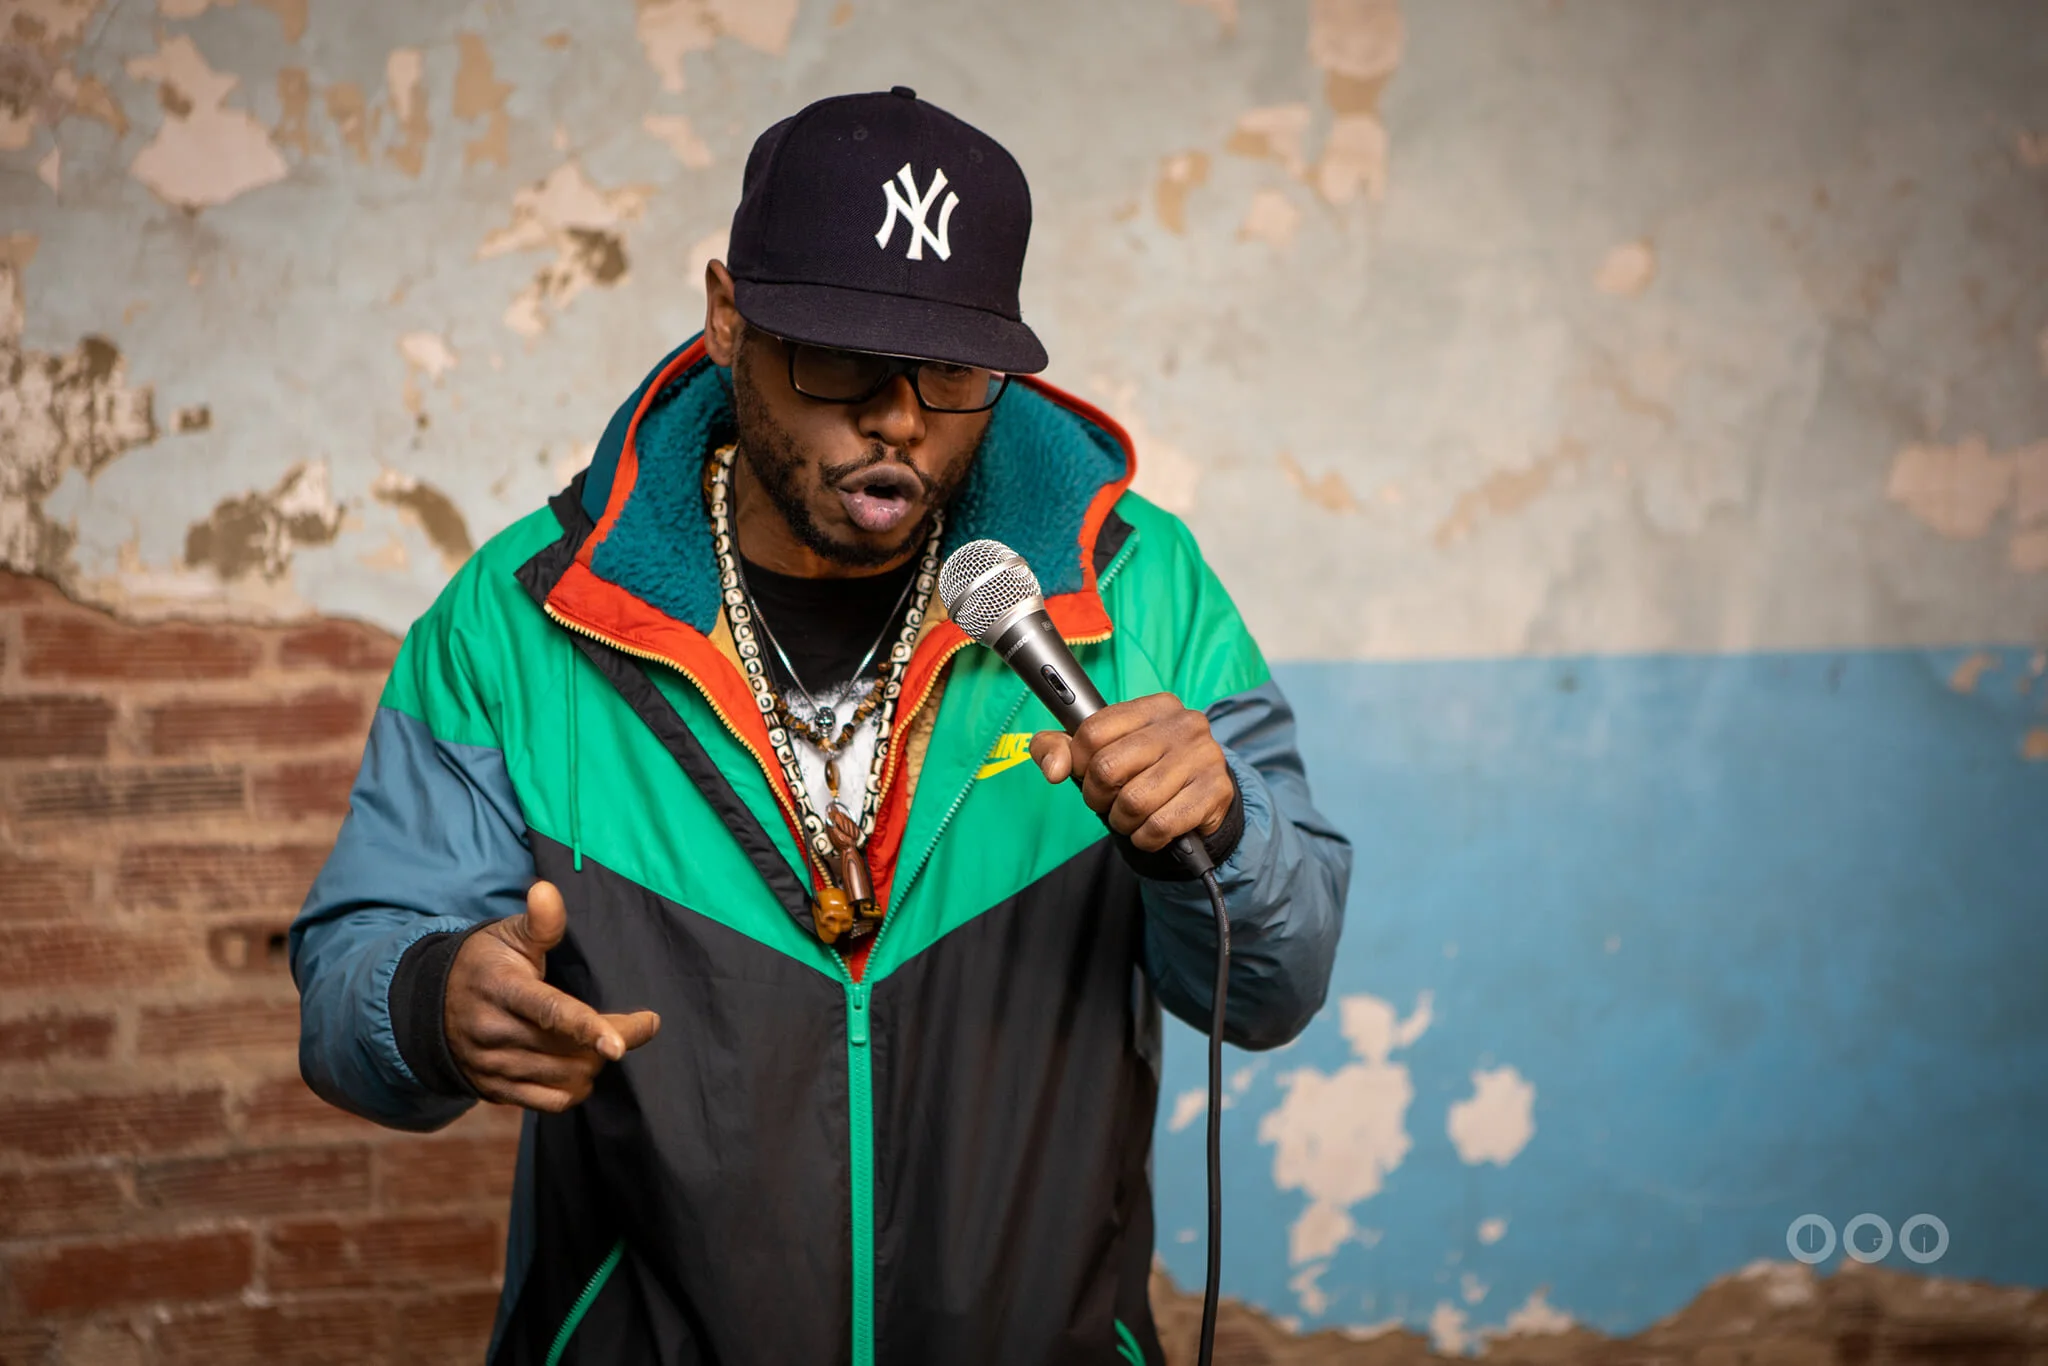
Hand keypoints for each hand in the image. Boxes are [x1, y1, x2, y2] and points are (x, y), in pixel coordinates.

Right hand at [444, 880, 659, 1112]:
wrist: (430, 1005)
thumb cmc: (484, 963)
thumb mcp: (508, 935)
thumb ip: (539, 922)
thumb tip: (546, 890)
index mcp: (502, 989)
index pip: (550, 1011)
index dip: (587, 1028)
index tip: (620, 1044)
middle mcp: (494, 1032)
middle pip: (567, 1048)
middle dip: (612, 1038)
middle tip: (635, 1024)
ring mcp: (492, 1065)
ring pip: (564, 1077)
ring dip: (594, 1062)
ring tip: (602, 1042)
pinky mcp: (494, 1089)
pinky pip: (550, 1102)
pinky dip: (576, 1089)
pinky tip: (582, 1068)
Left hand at [1029, 692, 1232, 851]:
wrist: (1204, 797)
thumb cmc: (1146, 770)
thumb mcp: (1103, 750)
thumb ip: (1061, 748)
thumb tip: (1053, 769)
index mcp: (1154, 706)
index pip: (1093, 731)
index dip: (1078, 762)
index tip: (1085, 773)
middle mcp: (1183, 724)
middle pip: (1108, 767)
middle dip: (1097, 796)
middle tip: (1106, 802)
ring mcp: (1204, 757)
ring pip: (1134, 801)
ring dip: (1122, 821)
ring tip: (1129, 818)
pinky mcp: (1215, 792)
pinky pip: (1160, 825)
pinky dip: (1145, 838)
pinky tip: (1149, 831)